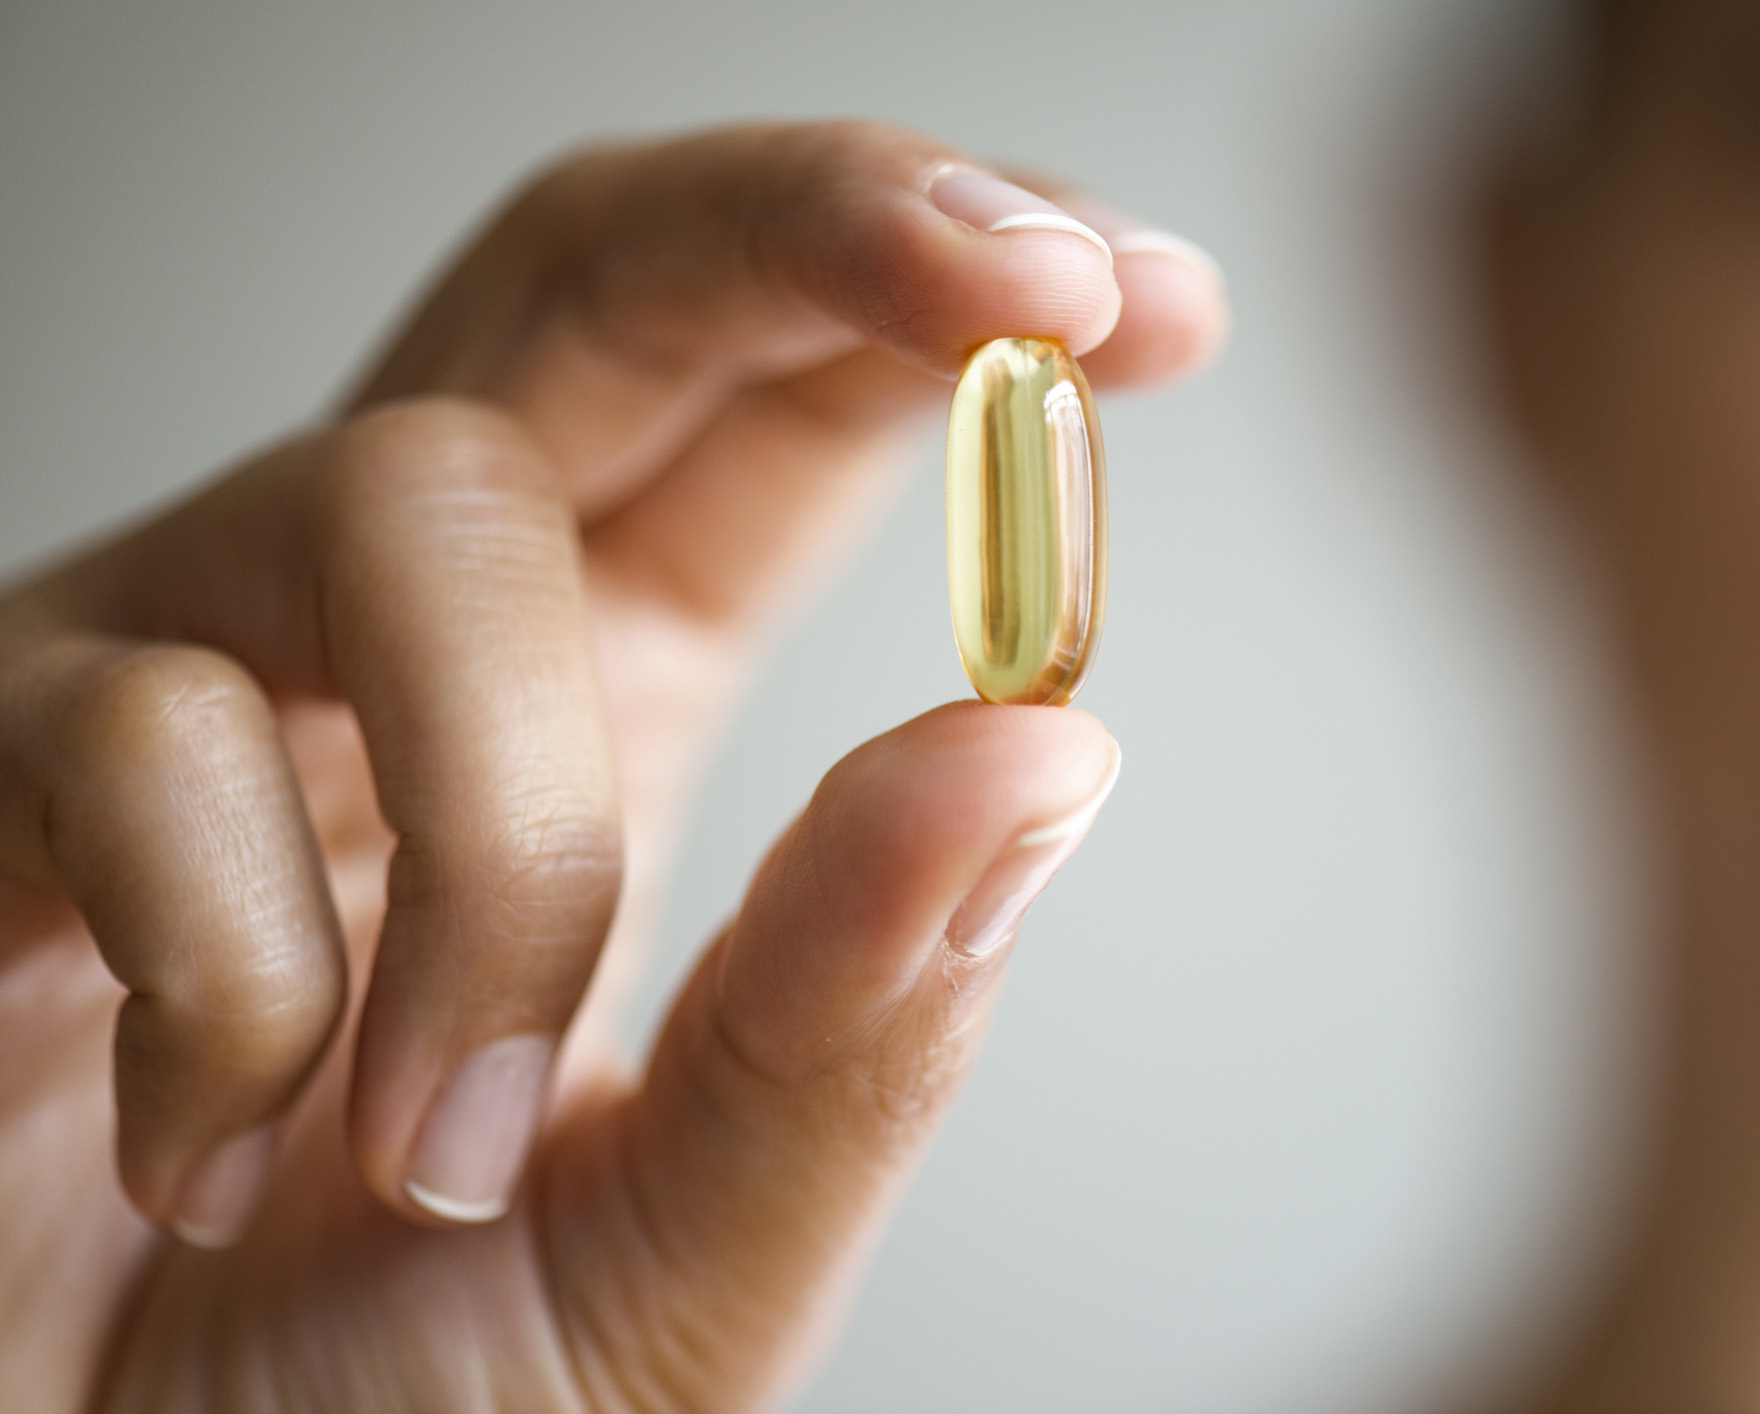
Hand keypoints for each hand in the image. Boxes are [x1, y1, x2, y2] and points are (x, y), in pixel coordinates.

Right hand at [0, 121, 1225, 1410]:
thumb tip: (1040, 752)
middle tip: (1034, 282)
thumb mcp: (678, 1240)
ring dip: (510, 836)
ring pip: (409, 505)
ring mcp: (183, 672)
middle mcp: (401, 640)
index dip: (951, 309)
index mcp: (600, 701)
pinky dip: (257, 986)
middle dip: (826, 231)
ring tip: (442, 1138)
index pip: (778, 406)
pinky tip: (222, 1158)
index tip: (1152, 305)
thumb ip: (847, 1019)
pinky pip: (150, 741)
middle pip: (604, 281)